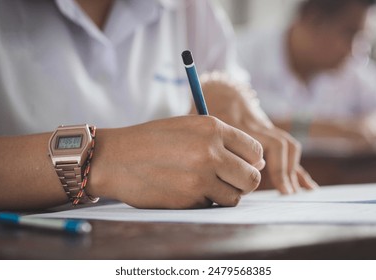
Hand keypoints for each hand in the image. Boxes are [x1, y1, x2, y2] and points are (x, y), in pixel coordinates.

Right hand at [88, 116, 264, 208]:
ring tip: (207, 185)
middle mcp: (210, 152)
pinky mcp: (189, 200)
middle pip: (252, 177)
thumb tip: (260, 163)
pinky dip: (205, 201)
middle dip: (244, 182)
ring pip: (236, 197)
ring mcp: (200, 178)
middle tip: (228, 180)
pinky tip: (186, 190)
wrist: (115, 158)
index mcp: (212, 128)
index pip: (256, 151)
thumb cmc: (152, 141)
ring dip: (226, 194)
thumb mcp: (189, 127)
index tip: (240, 165)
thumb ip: (224, 141)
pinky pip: (212, 205)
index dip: (252, 161)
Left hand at [199, 73, 317, 193]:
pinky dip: (297, 170)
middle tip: (285, 193)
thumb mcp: (198, 125)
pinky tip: (308, 187)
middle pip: (278, 144)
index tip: (258, 180)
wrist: (220, 92)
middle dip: (283, 169)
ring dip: (293, 170)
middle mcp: (256, 125)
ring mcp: (266, 128)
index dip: (260, 162)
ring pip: (287, 146)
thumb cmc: (203, 113)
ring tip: (294, 193)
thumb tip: (201, 179)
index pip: (254, 145)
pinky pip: (288, 151)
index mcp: (236, 124)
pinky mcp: (270, 134)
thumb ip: (202, 145)